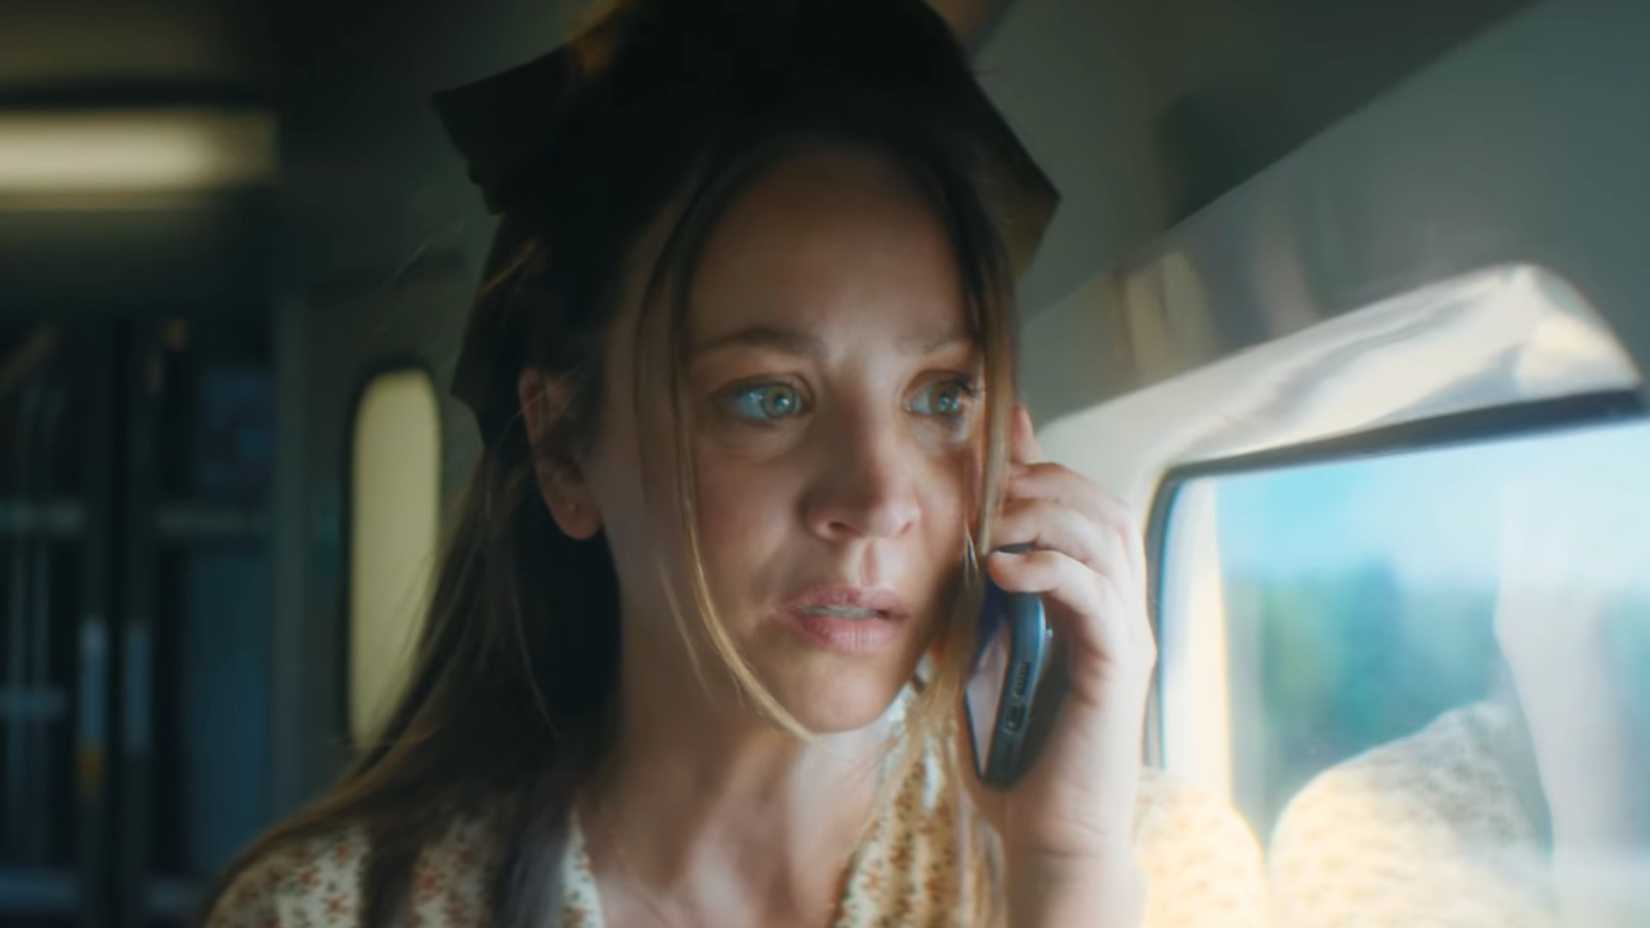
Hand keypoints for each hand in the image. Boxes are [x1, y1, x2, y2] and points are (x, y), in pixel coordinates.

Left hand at [956, 405, 1155, 919]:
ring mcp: (1128, 634)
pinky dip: (1050, 567)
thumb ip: (973, 608)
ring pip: (1107, 536)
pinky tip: (1003, 569)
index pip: (1083, 510)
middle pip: (1103, 507)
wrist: (1048, 833)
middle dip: (1045, 480)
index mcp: (1093, 604)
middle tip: (988, 482)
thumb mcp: (980, 660)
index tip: (995, 437)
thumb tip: (940, 555)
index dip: (1044, 466)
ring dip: (1044, 512)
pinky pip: (1095, 593)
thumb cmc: (1014, 756)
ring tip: (989, 519)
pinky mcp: (1120, 665)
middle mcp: (1122, 610)